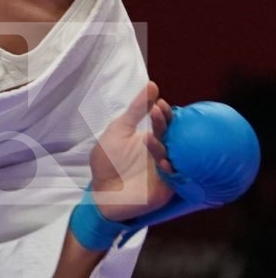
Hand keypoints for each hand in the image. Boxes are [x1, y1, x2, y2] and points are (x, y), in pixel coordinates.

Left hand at [89, 81, 177, 220]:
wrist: (104, 192)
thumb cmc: (109, 160)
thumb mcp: (119, 130)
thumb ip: (135, 110)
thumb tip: (152, 85)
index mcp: (151, 138)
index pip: (164, 123)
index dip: (163, 113)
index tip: (159, 102)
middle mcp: (162, 152)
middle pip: (171, 136)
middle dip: (166, 124)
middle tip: (159, 112)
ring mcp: (165, 169)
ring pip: (173, 155)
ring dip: (162, 147)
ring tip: (149, 138)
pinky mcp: (167, 186)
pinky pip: (174, 176)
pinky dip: (169, 169)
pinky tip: (162, 162)